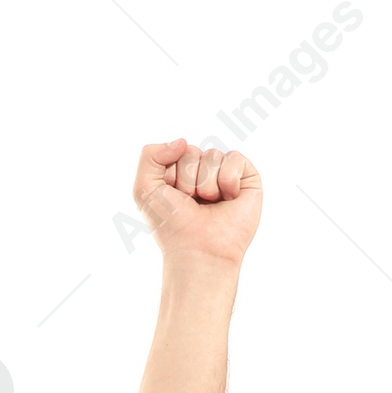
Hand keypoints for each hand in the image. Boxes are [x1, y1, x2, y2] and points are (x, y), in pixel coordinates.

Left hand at [133, 137, 261, 271]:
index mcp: (179, 175)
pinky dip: (226, 180)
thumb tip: (182, 141)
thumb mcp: (144, 190)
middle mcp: (203, 174)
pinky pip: (234, 158)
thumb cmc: (172, 227)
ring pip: (212, 156)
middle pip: (192, 151)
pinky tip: (227, 199)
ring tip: (209, 205)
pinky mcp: (247, 180)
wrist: (197, 251)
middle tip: (191, 204)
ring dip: (205, 184)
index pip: (175, 151)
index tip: (173, 200)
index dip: (170, 176)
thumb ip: (149, 155)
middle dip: (187, 179)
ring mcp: (225, 176)